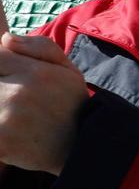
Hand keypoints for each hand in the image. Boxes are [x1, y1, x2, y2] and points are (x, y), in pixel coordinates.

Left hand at [0, 33, 90, 174]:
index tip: (10, 74)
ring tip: (15, 110)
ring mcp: (5, 119)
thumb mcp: (67, 70)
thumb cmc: (69, 104)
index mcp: (35, 73)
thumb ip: (38, 47)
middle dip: (2, 86)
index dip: (2, 65)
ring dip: (0, 103)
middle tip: (14, 94)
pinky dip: (0, 125)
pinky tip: (11, 126)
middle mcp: (17, 94)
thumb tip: (4, 39)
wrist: (80, 149)